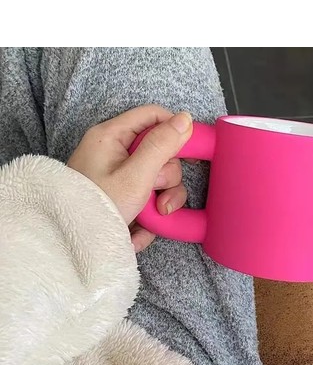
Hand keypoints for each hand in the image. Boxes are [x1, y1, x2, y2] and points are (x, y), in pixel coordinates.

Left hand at [67, 105, 192, 250]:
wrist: (73, 248)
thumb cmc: (98, 209)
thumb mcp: (135, 176)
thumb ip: (161, 146)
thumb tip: (185, 119)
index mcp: (111, 137)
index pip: (152, 116)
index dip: (174, 131)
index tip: (188, 154)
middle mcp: (114, 153)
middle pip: (160, 153)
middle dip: (165, 179)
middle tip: (155, 197)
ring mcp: (118, 177)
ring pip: (158, 180)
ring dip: (161, 202)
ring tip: (150, 218)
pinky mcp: (122, 199)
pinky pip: (147, 200)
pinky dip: (148, 218)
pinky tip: (137, 232)